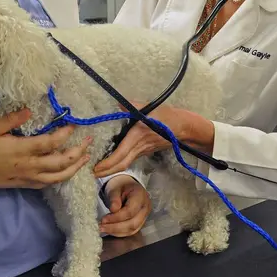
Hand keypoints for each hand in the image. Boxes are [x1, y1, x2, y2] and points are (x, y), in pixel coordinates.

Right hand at [0, 109, 90, 193]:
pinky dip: (62, 177)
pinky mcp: (26, 184)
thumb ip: (12, 119)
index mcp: (21, 150)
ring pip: (58, 177)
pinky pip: (49, 183)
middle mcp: (28, 166)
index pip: (50, 144)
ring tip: (85, 157)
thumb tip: (30, 110)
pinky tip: (68, 170)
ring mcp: (29, 177)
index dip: (64, 135)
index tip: (73, 125)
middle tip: (88, 141)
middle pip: (60, 162)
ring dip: (75, 167)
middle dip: (77, 152)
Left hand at [93, 104, 214, 177]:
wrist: (183, 127)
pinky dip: (120, 162)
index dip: (108, 163)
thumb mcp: (150, 107)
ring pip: (126, 163)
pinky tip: (112, 161)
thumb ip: (133, 105)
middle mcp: (139, 146)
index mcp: (138, 136)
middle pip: (121, 164)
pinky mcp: (145, 151)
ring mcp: (143, 150)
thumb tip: (118, 102)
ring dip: (112, 168)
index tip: (96, 167)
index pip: (120, 154)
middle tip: (93, 173)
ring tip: (99, 170)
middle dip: (107, 171)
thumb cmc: (166, 116)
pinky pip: (130, 159)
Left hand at [100, 175, 151, 236]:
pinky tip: (109, 230)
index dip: (116, 217)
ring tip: (103, 229)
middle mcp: (145, 207)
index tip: (104, 219)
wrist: (126, 186)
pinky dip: (119, 232)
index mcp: (140, 195)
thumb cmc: (120, 186)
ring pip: (132, 229)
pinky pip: (131, 231)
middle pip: (133, 223)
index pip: (130, 211)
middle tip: (102, 227)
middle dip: (116, 227)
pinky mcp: (140, 222)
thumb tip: (113, 209)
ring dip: (117, 231)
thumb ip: (114, 198)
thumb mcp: (114, 188)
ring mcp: (144, 215)